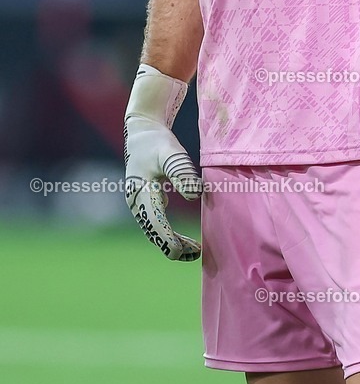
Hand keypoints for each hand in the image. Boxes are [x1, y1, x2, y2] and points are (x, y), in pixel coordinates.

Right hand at [124, 64, 202, 259]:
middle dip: (174, 246)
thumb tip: (195, 195)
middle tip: (198, 253)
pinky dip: (168, 233)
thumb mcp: (171, 153)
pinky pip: (156, 223)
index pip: (156, 225)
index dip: (170, 241)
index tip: (186, 251)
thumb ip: (181, 172)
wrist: (143, 130)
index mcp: (141, 193)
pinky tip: (184, 240)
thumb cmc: (158, 141)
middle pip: (154, 232)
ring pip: (154, 231)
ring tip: (194, 250)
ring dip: (172, 242)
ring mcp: (139, 202)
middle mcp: (136, 202)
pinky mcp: (145, 200)